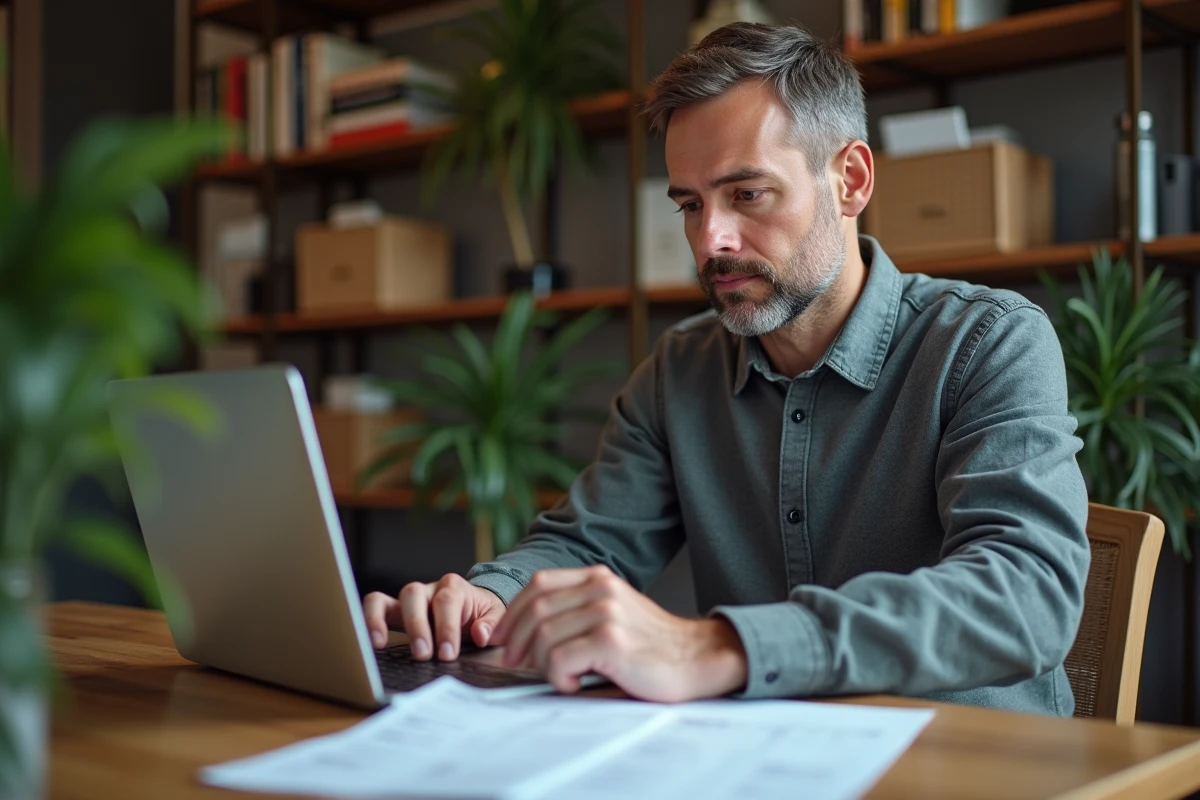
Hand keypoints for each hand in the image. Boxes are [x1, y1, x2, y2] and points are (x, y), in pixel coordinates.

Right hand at [362, 574, 505, 661]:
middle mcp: (427, 589)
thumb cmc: (481, 612)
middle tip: (423, 655)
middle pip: (413, 595)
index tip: (447, 654)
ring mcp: (408, 600)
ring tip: (379, 644)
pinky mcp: (395, 611)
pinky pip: (375, 607)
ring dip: (380, 621)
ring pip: (386, 597)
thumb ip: (491, 624)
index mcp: (454, 587)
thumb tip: (480, 635)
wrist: (474, 606)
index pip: (446, 601)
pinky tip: (368, 642)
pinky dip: (368, 621)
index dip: (446, 628)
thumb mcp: (496, 615)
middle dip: (416, 626)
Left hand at [488, 565, 747, 701]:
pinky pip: (559, 659)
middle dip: (516, 641)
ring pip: (543, 636)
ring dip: (541, 664)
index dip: (513, 612)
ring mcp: (606, 612)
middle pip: (535, 610)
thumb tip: (526, 634)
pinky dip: (558, 677)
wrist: (697, 660)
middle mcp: (600, 589)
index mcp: (597, 578)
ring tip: (560, 677)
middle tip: (516, 665)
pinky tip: (575, 684)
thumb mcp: (613, 613)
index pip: (538, 584)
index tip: (501, 637)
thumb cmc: (651, 647)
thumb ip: (577, 610)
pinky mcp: (611, 640)